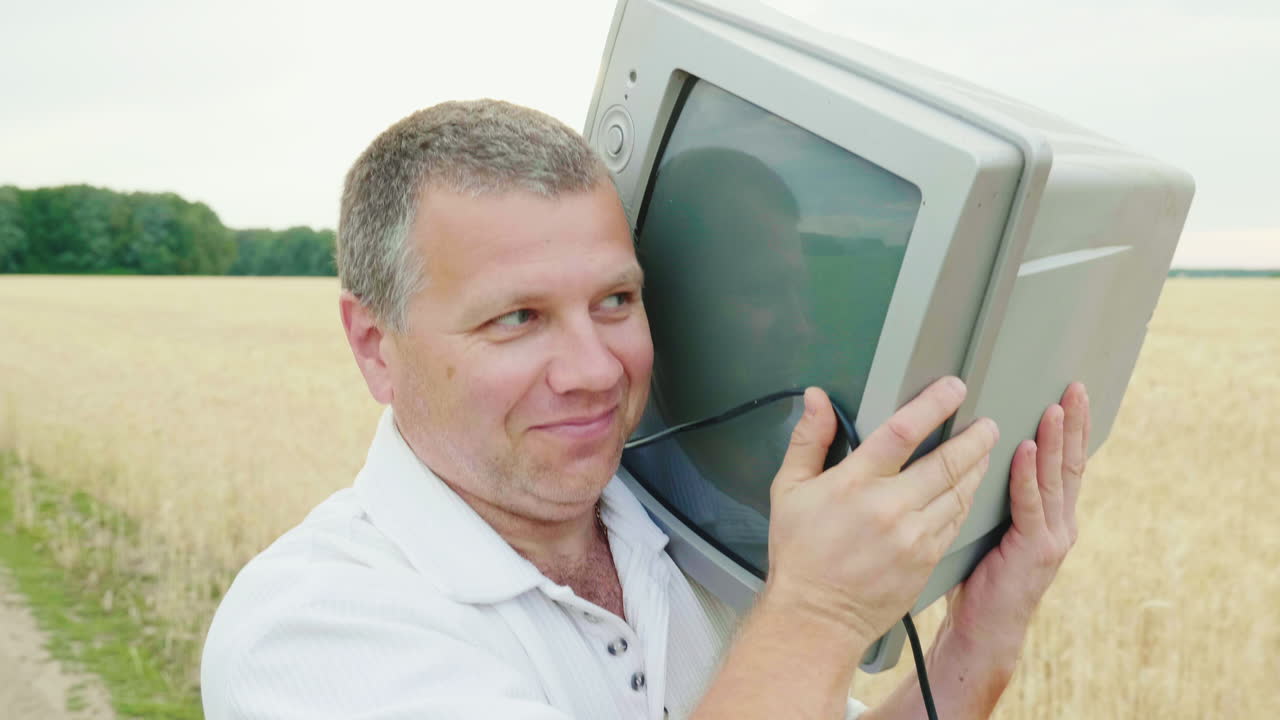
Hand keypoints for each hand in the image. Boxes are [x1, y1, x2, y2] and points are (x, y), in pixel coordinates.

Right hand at [763, 377, 998, 648]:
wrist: (817, 617)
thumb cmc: (800, 553)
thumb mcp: (789, 489)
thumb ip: (808, 439)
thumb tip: (817, 398)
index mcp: (853, 484)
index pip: (902, 432)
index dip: (933, 405)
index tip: (954, 388)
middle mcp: (889, 507)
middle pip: (946, 462)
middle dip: (974, 439)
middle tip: (987, 424)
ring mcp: (913, 536)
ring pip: (958, 492)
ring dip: (976, 468)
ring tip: (984, 452)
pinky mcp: (927, 560)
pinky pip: (956, 521)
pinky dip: (965, 500)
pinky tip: (966, 490)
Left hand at [944, 382, 1090, 655]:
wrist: (985, 631)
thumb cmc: (980, 578)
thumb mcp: (990, 527)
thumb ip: (994, 495)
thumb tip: (974, 453)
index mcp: (1052, 517)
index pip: (1066, 464)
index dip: (1071, 429)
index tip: (1071, 394)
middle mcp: (1060, 524)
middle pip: (1070, 464)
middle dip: (1072, 424)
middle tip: (1073, 387)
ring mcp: (1052, 538)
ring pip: (1055, 480)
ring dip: (1054, 441)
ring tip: (1053, 408)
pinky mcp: (1034, 551)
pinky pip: (1030, 505)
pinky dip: (1027, 476)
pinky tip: (1026, 450)